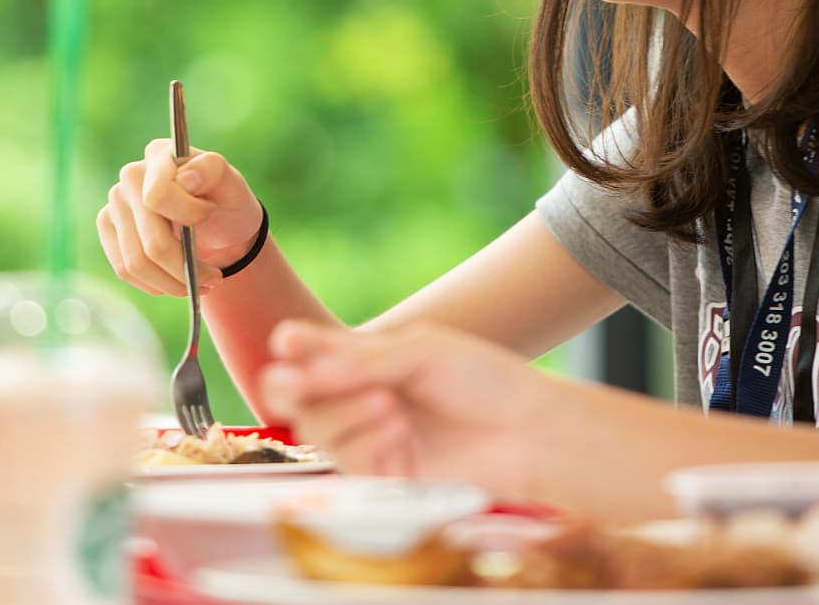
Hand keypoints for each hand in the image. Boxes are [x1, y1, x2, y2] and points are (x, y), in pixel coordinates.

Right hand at [97, 139, 261, 296]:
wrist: (218, 225)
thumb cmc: (225, 201)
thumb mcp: (233, 184)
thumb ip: (213, 171)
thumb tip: (183, 178)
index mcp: (159, 154)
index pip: (157, 195)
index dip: (188, 215)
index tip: (210, 213)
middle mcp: (130, 176)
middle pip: (150, 241)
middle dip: (185, 267)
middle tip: (213, 277)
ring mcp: (115, 204)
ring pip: (136, 263)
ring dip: (172, 283)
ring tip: (199, 283)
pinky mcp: (108, 230)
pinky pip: (124, 270)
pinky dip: (155, 284)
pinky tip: (175, 281)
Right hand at [257, 320, 551, 500]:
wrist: (528, 433)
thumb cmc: (484, 380)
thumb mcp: (421, 352)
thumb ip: (359, 362)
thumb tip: (298, 370)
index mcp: (369, 357)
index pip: (312, 350)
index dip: (293, 348)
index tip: (290, 344)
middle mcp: (361, 396)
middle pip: (297, 396)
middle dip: (300, 388)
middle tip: (304, 382)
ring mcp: (371, 436)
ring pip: (318, 430)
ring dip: (343, 415)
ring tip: (387, 405)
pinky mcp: (385, 474)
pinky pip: (348, 463)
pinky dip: (365, 444)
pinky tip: (397, 432)